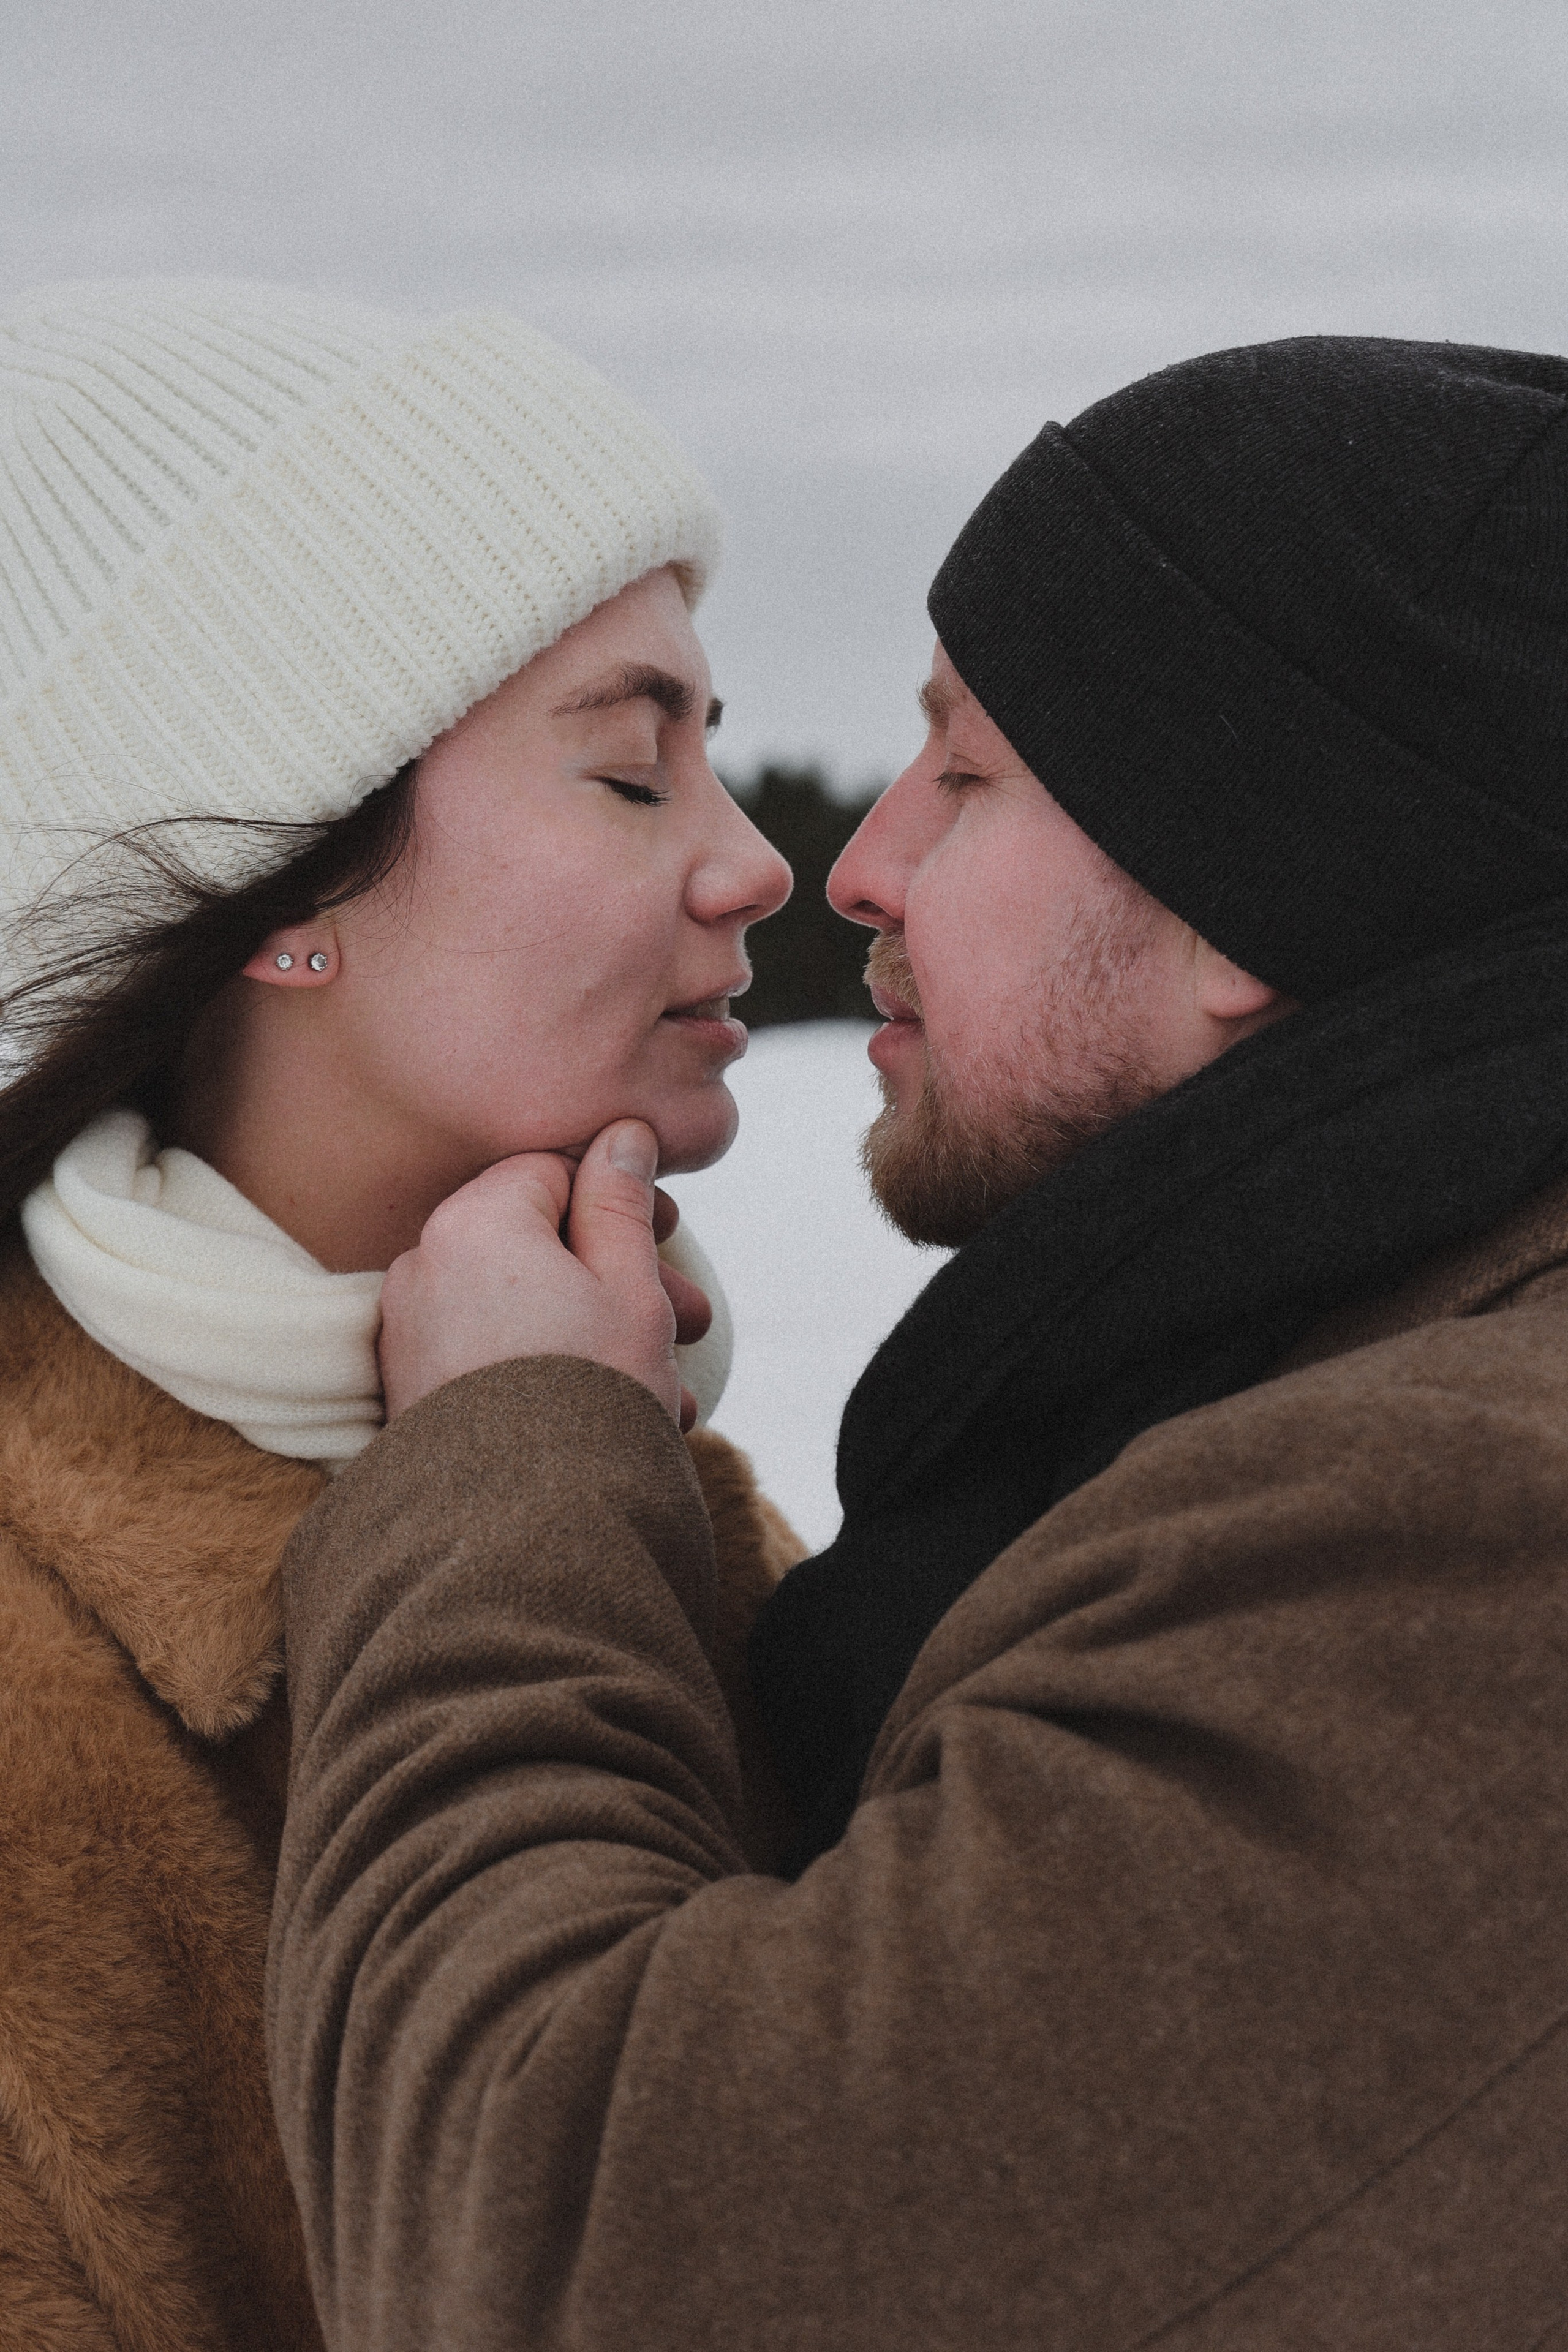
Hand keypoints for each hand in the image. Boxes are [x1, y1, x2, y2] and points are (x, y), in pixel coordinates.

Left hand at [378, 1121, 711, 1426]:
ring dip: (594, 1333)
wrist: (519, 1533)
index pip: (551, 1171)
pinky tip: (606, 1415)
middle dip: (619, 1279)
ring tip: (663, 1393)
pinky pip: (488, 1353)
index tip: (670, 1239)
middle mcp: (421, 1265)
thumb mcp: (629, 1286)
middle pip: (535, 1242)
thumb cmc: (588, 1395)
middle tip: (688, 1323)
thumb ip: (621, 1201)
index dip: (618, 1202)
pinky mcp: (407, 1390)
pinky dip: (544, 1367)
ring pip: (520, 1304)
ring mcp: (407, 1331)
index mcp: (473, 1221)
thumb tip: (620, 1132)